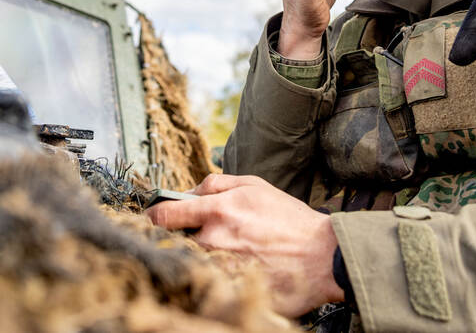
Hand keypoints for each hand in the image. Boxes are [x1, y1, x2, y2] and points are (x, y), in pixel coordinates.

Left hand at [146, 174, 342, 316]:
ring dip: (198, 256)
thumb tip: (187, 192)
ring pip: (192, 261)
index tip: (152, 218)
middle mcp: (214, 240)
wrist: (323, 256)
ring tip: (222, 254)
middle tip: (197, 236)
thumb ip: (216, 184)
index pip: (164, 215)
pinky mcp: (231, 290)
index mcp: (217, 211)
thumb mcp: (254, 186)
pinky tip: (230, 271)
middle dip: (181, 237)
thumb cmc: (289, 220)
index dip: (153, 216)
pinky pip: (209, 282)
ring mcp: (221, 268)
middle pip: (176, 241)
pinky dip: (213, 276)